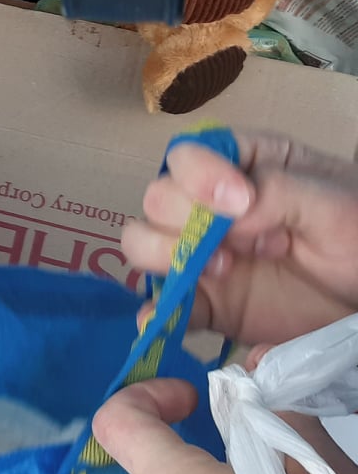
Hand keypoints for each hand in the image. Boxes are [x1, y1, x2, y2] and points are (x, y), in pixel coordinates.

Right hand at [122, 132, 357, 344]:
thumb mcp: (331, 202)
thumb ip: (276, 192)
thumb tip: (225, 216)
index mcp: (243, 167)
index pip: (189, 156)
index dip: (199, 176)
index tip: (240, 202)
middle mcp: (210, 208)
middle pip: (157, 199)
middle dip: (186, 220)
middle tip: (241, 244)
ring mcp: (203, 255)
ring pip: (143, 243)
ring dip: (166, 256)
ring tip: (221, 272)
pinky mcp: (207, 303)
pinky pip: (162, 305)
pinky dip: (155, 312)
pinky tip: (163, 317)